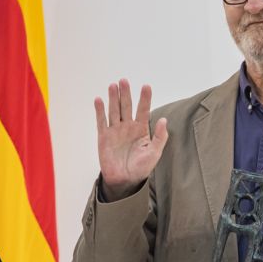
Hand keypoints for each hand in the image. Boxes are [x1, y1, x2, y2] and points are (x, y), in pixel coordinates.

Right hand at [94, 79, 168, 200]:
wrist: (125, 181)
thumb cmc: (141, 168)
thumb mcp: (154, 153)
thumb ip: (160, 137)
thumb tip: (164, 120)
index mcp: (141, 129)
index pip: (143, 110)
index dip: (145, 99)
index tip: (146, 86)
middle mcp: (128, 127)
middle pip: (126, 106)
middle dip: (126, 94)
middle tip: (124, 80)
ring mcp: (115, 131)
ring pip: (114, 110)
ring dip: (113, 98)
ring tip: (113, 85)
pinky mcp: (104, 137)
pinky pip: (101, 121)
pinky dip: (100, 111)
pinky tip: (99, 100)